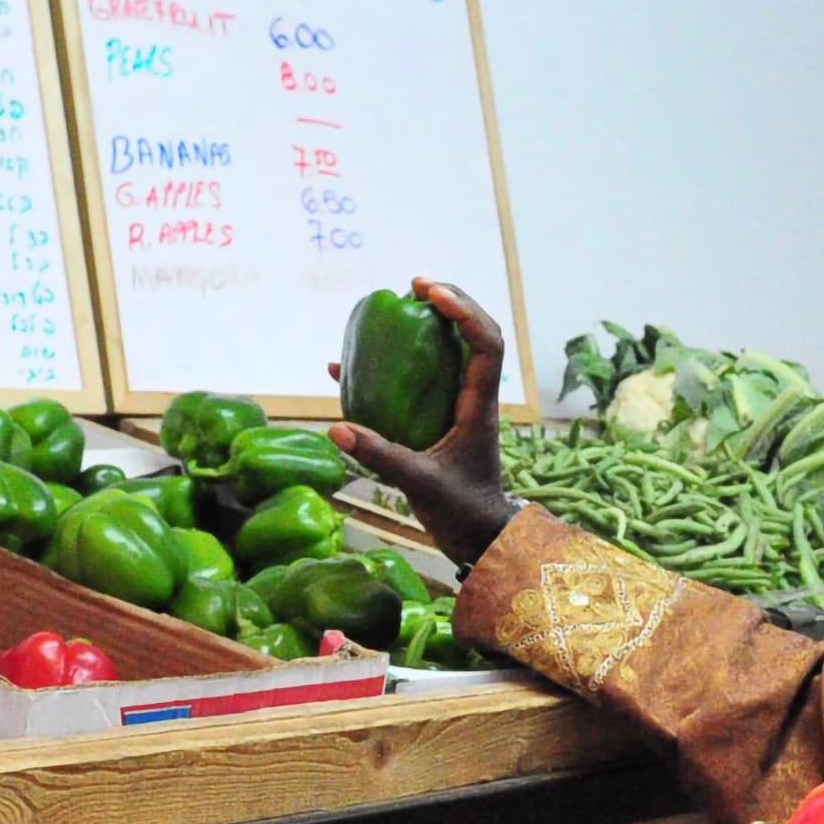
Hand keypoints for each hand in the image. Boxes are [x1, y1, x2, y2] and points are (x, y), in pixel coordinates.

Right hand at [326, 277, 515, 566]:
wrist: (479, 538)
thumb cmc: (462, 511)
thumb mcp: (421, 483)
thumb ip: (382, 456)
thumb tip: (337, 428)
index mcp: (480, 405)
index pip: (485, 342)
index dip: (463, 310)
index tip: (429, 293)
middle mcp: (473, 397)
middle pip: (474, 333)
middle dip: (449, 302)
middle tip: (413, 286)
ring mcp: (458, 407)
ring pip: (451, 352)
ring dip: (426, 325)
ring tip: (393, 307)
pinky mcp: (440, 420)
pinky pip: (419, 382)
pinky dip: (391, 367)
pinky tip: (345, 368)